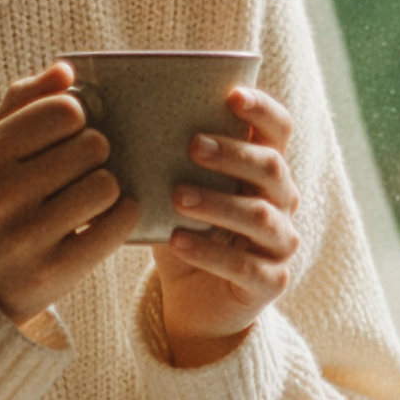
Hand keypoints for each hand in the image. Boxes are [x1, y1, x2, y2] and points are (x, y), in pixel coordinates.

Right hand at [0, 65, 135, 324]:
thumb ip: (21, 103)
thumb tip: (66, 69)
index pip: (64, 111)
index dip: (77, 119)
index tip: (67, 135)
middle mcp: (2, 194)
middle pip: (93, 146)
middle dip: (95, 154)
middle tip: (79, 170)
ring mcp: (27, 236)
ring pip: (107, 185)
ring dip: (108, 188)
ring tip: (88, 197)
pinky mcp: (55, 270)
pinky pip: (117, 225)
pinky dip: (121, 217)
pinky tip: (104, 219)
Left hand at [150, 84, 301, 367]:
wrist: (193, 304)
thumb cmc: (184, 232)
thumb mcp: (173, 192)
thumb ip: (165, 159)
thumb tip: (118, 114)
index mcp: (264, 170)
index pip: (278, 129)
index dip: (261, 110)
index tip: (230, 95)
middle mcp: (282, 202)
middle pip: (272, 167)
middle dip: (233, 153)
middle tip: (192, 145)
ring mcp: (280, 243)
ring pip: (261, 215)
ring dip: (218, 202)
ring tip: (177, 196)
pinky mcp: (270, 282)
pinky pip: (244, 265)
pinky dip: (209, 251)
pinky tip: (177, 240)